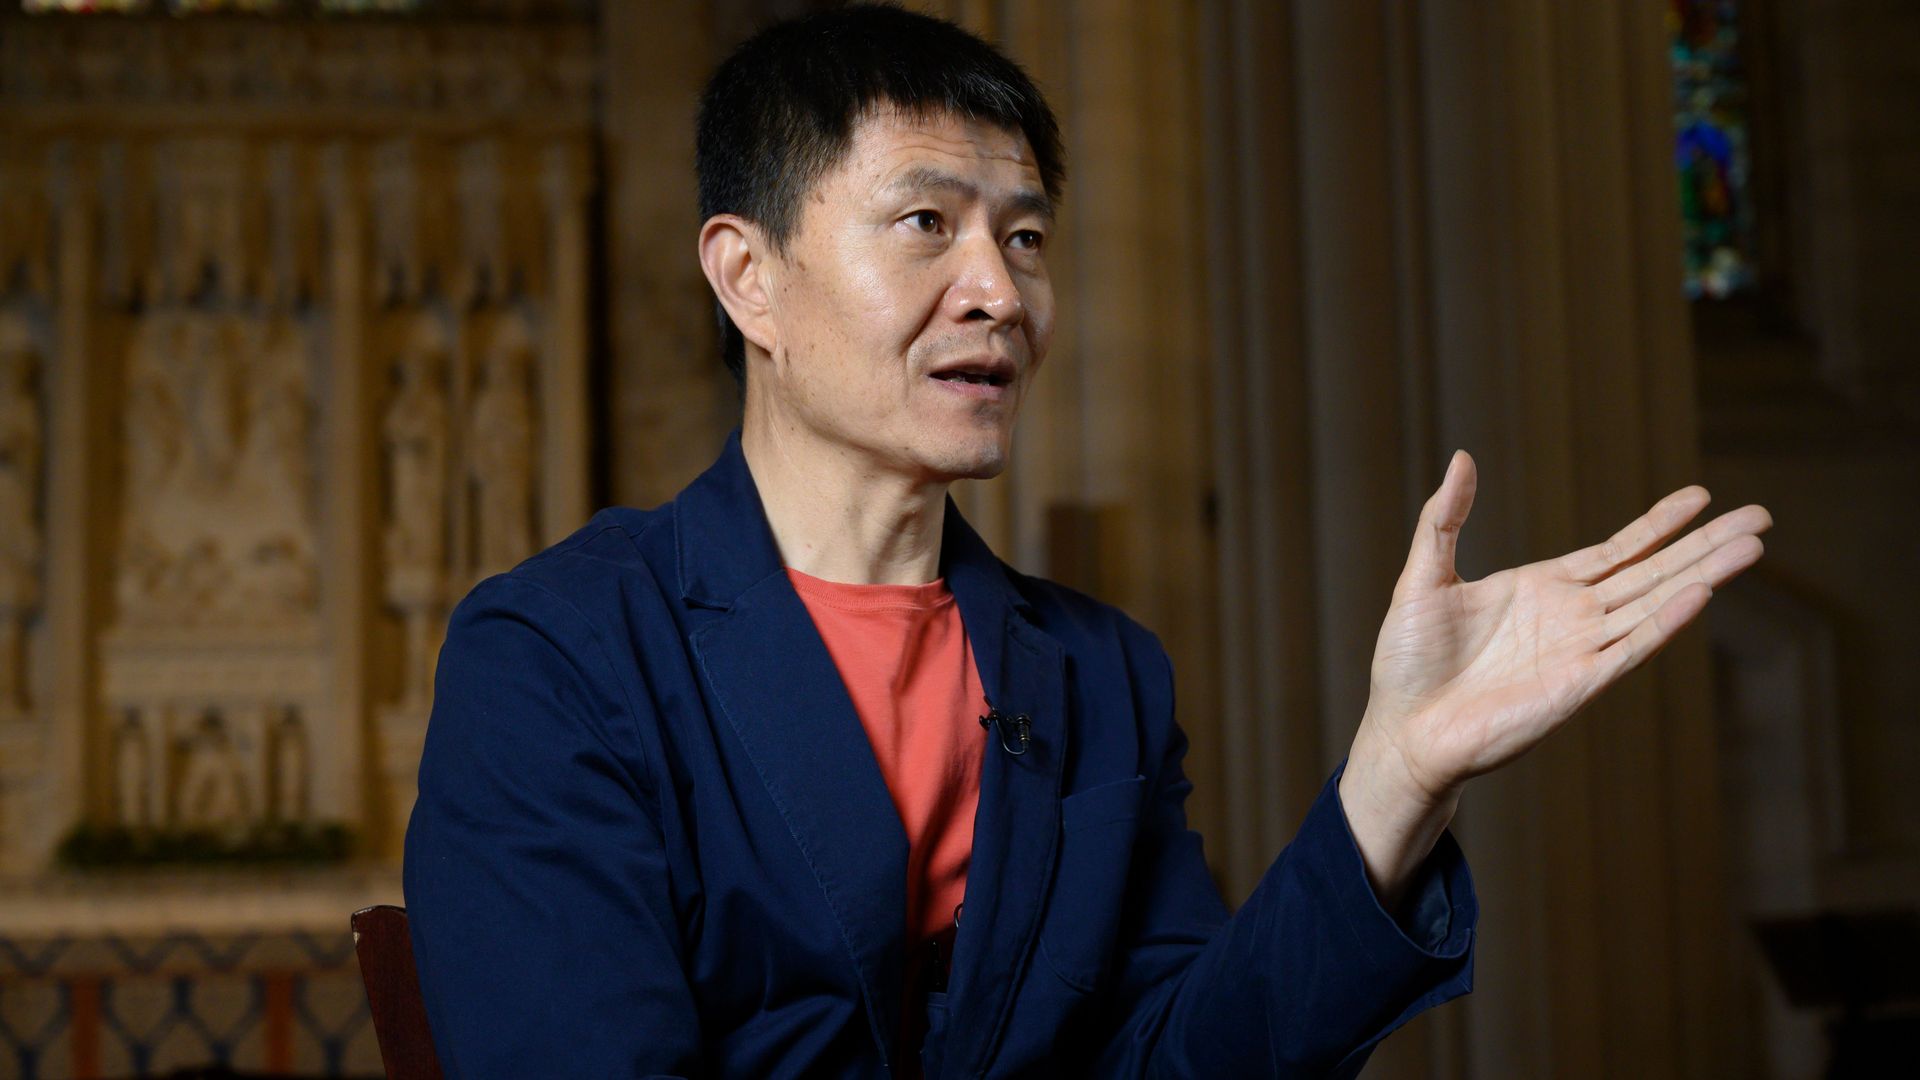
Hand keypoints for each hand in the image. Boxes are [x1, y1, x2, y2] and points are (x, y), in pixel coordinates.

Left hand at [1352, 451, 1771, 811]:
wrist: (1403, 730)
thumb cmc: (1408, 662)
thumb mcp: (1423, 576)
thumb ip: (1444, 519)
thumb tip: (1462, 458)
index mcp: (1542, 589)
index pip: (1616, 550)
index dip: (1658, 524)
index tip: (1701, 496)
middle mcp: (1571, 618)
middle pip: (1652, 572)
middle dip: (1706, 544)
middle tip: (1761, 517)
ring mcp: (1579, 652)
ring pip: (1654, 604)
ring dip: (1703, 575)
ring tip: (1751, 547)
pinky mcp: (1576, 686)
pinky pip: (1629, 649)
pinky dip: (1664, 623)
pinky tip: (1700, 594)